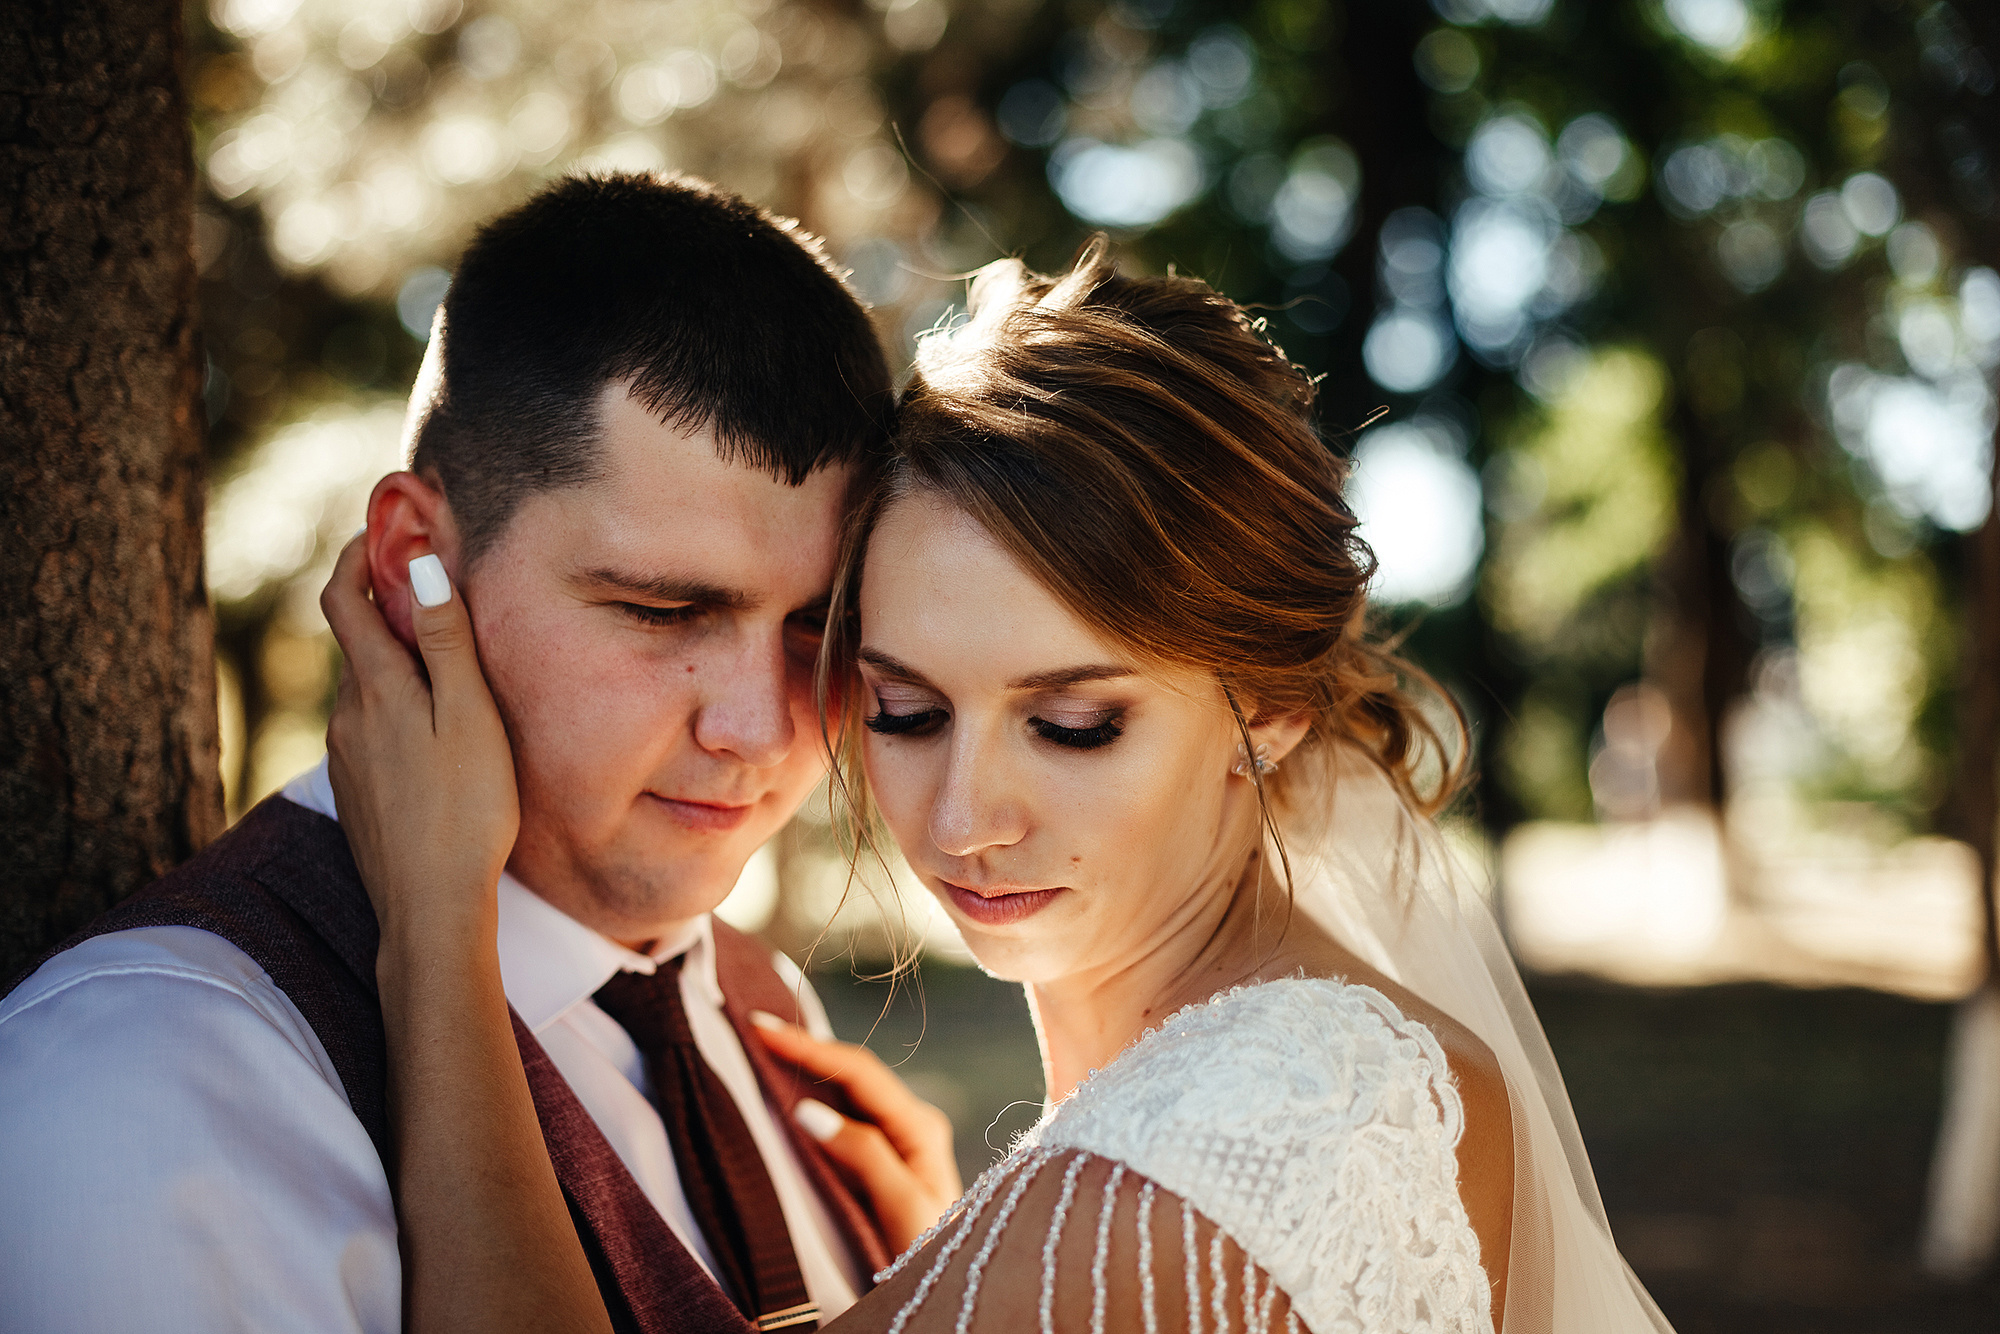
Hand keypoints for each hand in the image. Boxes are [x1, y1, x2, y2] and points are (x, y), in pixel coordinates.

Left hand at [320, 535, 518, 954]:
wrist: (429, 908)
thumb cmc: (466, 812)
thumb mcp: (470, 717)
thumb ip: (445, 641)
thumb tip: (421, 567)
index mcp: (375, 689)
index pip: (342, 599)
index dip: (358, 556)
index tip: (386, 529)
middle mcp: (347, 717)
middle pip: (356, 642)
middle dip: (386, 606)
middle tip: (433, 587)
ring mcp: (347, 758)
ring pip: (366, 689)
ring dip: (396, 663)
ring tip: (450, 665)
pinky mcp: (357, 792)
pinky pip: (371, 730)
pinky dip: (397, 709)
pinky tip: (438, 735)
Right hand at [751, 1014, 963, 1252]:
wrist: (947, 1286)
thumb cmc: (928, 1251)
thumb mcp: (899, 1203)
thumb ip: (861, 1154)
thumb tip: (806, 1109)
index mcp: (920, 1125)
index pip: (859, 1071)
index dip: (810, 1047)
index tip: (764, 1031)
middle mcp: (911, 1123)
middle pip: (853, 1072)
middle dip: (805, 1048)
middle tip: (755, 1028)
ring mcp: (899, 1139)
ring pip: (848, 1091)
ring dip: (809, 1067)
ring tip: (767, 1047)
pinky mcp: (883, 1158)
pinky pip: (846, 1115)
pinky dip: (815, 1096)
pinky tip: (791, 1088)